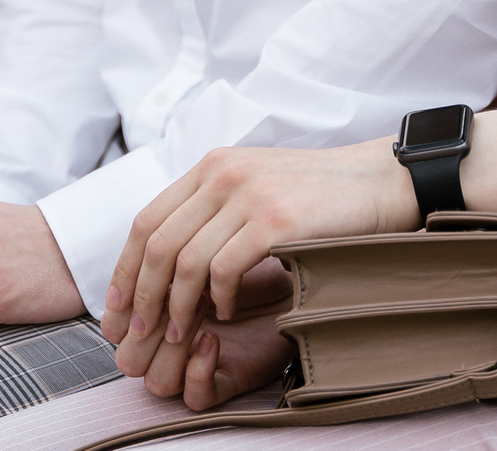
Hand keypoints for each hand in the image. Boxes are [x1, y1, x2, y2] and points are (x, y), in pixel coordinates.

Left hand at [102, 140, 416, 353]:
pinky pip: (224, 269)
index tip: (118, 305)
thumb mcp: (256, 185)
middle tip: (141, 331)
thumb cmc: (318, 196)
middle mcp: (223, 173)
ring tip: (180, 332)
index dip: (126, 266)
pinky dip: (217, 299)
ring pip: (186, 261)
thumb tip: (169, 254)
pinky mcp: (275, 221)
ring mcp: (249, 195)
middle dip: (143, 294)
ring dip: (178, 306)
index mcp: (213, 165)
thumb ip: (215, 206)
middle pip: (158, 242)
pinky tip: (225, 313)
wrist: (378, 184)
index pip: (148, 219)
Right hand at [114, 260, 293, 411]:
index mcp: (155, 312)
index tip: (154, 270)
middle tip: (177, 291)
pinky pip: (194, 397)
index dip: (126, 303)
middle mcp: (169, 344)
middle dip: (149, 324)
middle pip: (128, 359)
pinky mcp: (226, 382)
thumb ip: (166, 254)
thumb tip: (137, 259)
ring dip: (172, 348)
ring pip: (155, 381)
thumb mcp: (202, 245)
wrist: (296, 271)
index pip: (115, 325)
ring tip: (200, 311)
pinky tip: (214, 338)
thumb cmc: (247, 254)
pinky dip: (197, 370)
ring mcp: (195, 366)